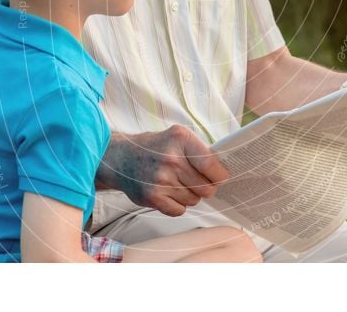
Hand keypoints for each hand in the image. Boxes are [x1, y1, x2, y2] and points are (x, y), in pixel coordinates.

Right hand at [96, 125, 229, 216]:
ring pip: (194, 200)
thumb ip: (201, 151)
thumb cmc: (157, 148)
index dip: (220, 175)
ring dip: (190, 195)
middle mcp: (171, 158)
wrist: (122, 158)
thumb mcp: (178, 137)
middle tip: (195, 181)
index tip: (219, 177)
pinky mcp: (152, 196)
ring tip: (177, 183)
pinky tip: (168, 192)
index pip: (211, 164)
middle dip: (205, 187)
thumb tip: (224, 173)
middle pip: (206, 187)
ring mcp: (160, 179)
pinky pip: (180, 210)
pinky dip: (178, 205)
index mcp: (181, 139)